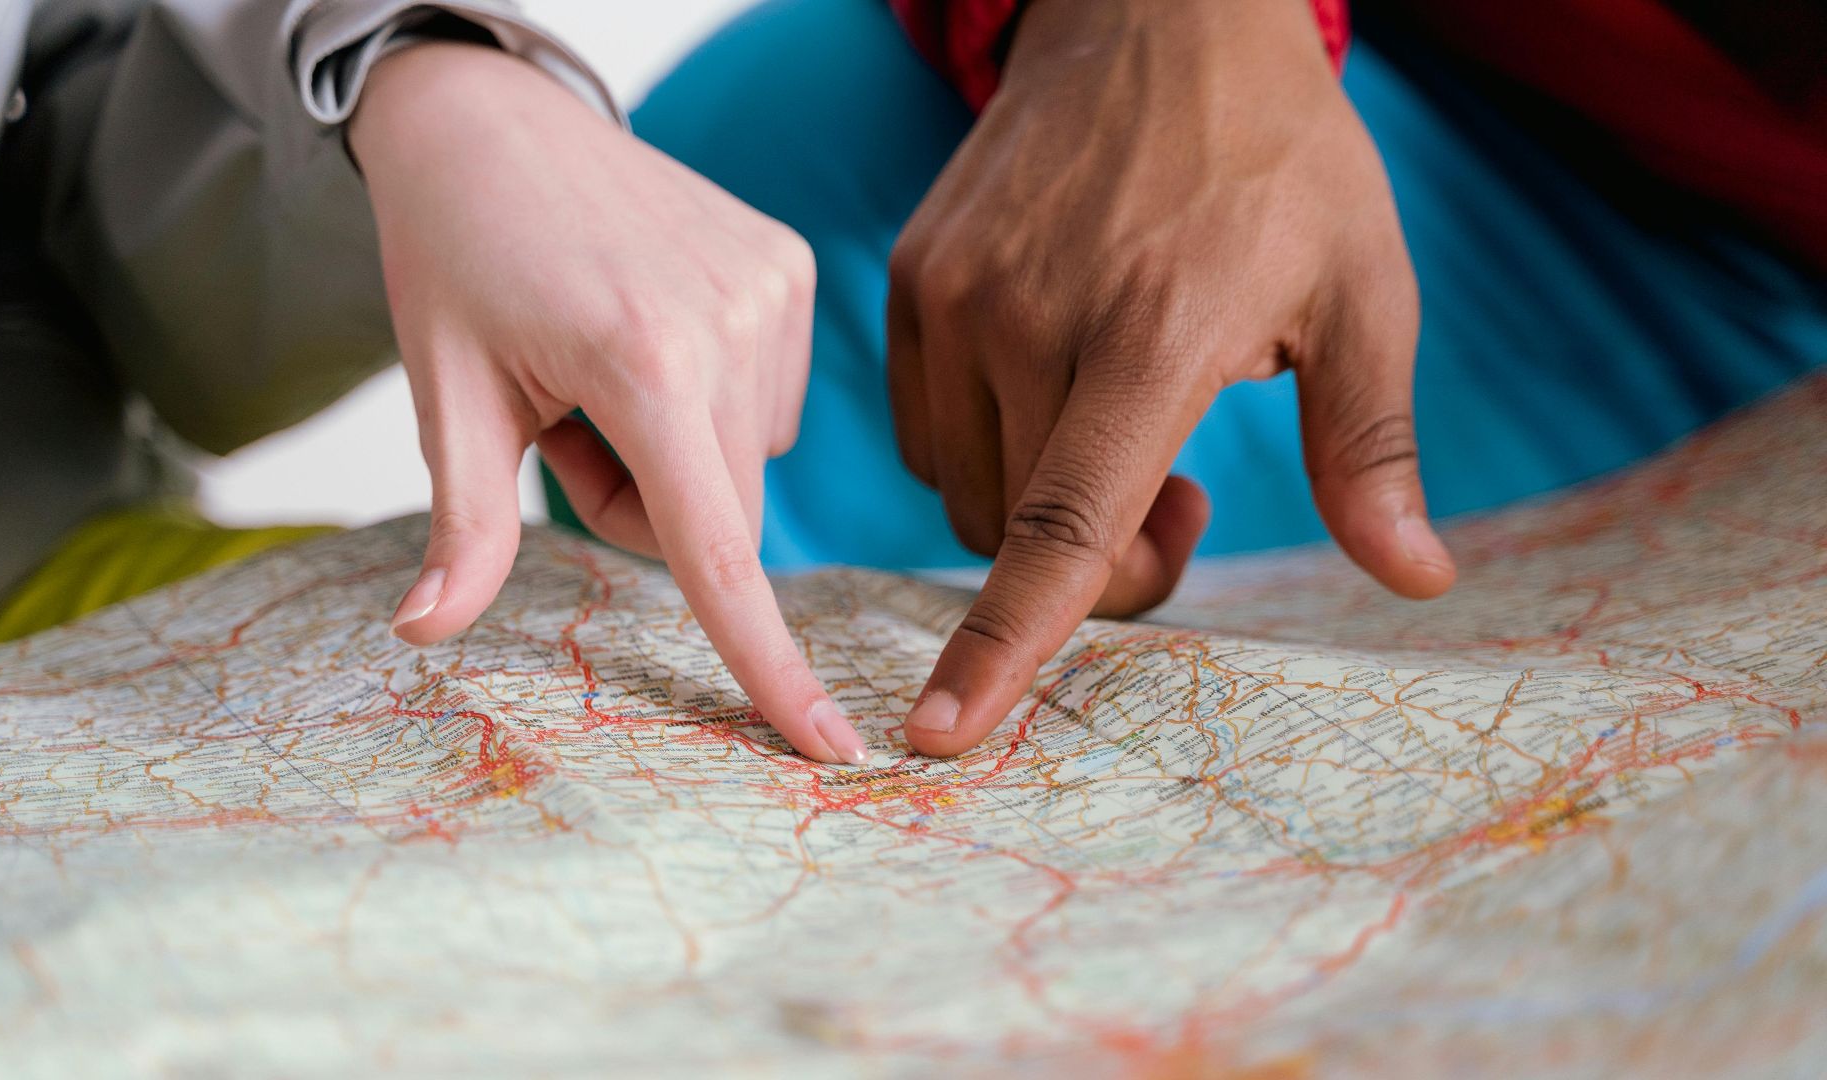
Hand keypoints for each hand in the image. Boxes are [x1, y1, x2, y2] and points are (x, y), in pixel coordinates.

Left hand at [349, 44, 867, 763]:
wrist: (490, 120)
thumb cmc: (453, 258)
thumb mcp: (447, 395)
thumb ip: (464, 526)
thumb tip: (421, 635)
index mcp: (644, 365)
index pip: (717, 553)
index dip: (769, 665)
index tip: (832, 750)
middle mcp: (732, 325)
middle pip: (719, 519)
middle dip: (643, 509)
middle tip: (564, 425)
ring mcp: (773, 290)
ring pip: (743, 465)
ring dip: (677, 456)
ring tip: (600, 367)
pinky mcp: (790, 268)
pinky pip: (765, 403)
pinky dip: (709, 401)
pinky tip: (651, 330)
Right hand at [887, 0, 1454, 755]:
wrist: (1156, 15)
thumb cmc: (1278, 160)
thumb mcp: (1364, 292)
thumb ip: (1371, 447)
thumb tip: (1419, 581)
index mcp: (1151, 334)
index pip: (1064, 527)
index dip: (1007, 647)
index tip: (942, 735)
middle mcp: (1029, 318)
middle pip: (1019, 534)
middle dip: (1102, 560)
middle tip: (1186, 494)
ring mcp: (956, 294)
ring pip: (965, 488)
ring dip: (1036, 504)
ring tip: (1118, 418)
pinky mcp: (912, 276)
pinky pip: (925, 427)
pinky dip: (987, 445)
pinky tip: (1057, 380)